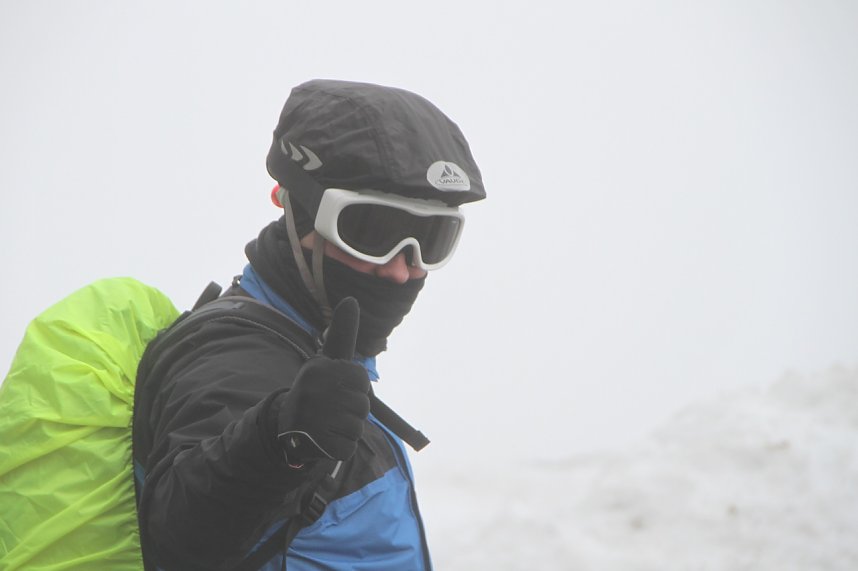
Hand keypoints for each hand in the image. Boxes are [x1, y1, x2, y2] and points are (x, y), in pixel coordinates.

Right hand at [276, 298, 369, 462]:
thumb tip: (351, 299)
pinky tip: (323, 440)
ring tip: (326, 424)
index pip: (361, 380)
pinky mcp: (318, 445)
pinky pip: (349, 447)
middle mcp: (314, 391)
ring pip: (357, 427)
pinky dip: (340, 447)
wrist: (285, 428)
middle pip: (363, 404)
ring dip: (346, 429)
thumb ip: (342, 334)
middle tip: (329, 410)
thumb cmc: (315, 390)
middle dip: (351, 410)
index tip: (334, 389)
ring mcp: (314, 419)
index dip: (353, 388)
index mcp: (318, 369)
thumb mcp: (326, 360)